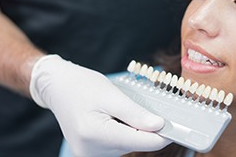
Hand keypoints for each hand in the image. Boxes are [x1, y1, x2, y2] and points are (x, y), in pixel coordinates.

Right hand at [29, 55, 170, 156]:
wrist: (57, 88)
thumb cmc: (81, 86)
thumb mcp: (111, 95)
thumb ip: (136, 113)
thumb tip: (159, 126)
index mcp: (94, 134)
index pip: (141, 142)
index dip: (162, 134)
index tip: (178, 128)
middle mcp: (91, 150)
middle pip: (134, 144)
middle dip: (145, 129)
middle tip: (147, 109)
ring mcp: (89, 154)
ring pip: (126, 145)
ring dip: (132, 130)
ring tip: (120, 110)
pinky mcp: (90, 152)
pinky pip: (117, 144)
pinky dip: (122, 132)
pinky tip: (115, 118)